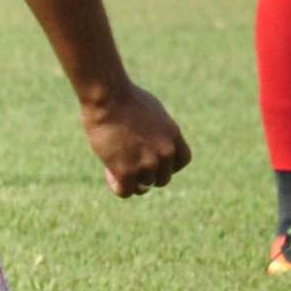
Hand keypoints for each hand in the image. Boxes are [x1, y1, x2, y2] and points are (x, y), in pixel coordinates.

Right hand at [78, 81, 189, 196]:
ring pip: (143, 186)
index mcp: (174, 136)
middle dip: (149, 174)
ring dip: (131, 180)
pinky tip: (109, 174)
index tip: (155, 162)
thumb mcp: (153, 112)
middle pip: (163, 178)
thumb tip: (154, 140)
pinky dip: (118, 187)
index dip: (168, 165)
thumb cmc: (126, 99)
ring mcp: (147, 163)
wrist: (109, 99)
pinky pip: (126, 191)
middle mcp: (165, 152)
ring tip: (116, 165)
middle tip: (131, 165)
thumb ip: (158, 131)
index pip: (181, 161)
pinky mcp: (126, 171)